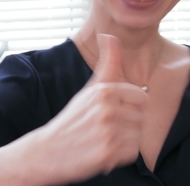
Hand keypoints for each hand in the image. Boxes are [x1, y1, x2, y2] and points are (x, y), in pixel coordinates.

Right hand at [0, 34, 146, 185]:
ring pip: (138, 136)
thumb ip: (108, 62)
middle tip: (105, 127)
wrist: (48, 151)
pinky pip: (132, 153)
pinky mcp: (108, 153)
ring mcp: (108, 132)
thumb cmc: (74, 118)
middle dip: (127, 124)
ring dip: (124, 141)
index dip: (129, 106)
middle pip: (141, 117)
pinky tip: (104, 151)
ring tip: (104, 139)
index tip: (113, 111)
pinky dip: (120, 155)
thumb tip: (109, 34)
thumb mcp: (90, 87)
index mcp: (105, 90)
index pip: (142, 97)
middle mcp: (107, 109)